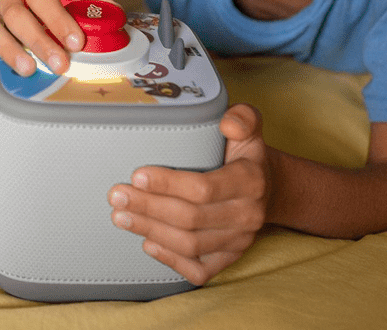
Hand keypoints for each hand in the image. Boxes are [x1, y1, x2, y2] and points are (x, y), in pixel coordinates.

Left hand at [107, 103, 270, 284]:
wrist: (268, 187)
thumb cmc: (246, 154)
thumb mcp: (249, 127)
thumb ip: (242, 117)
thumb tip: (227, 123)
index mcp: (251, 180)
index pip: (204, 188)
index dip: (168, 184)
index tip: (137, 176)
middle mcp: (249, 215)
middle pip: (190, 219)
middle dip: (148, 208)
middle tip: (117, 196)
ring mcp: (240, 240)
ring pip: (190, 244)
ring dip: (151, 231)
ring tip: (121, 217)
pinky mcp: (231, 258)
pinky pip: (199, 269)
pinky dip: (171, 259)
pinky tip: (148, 244)